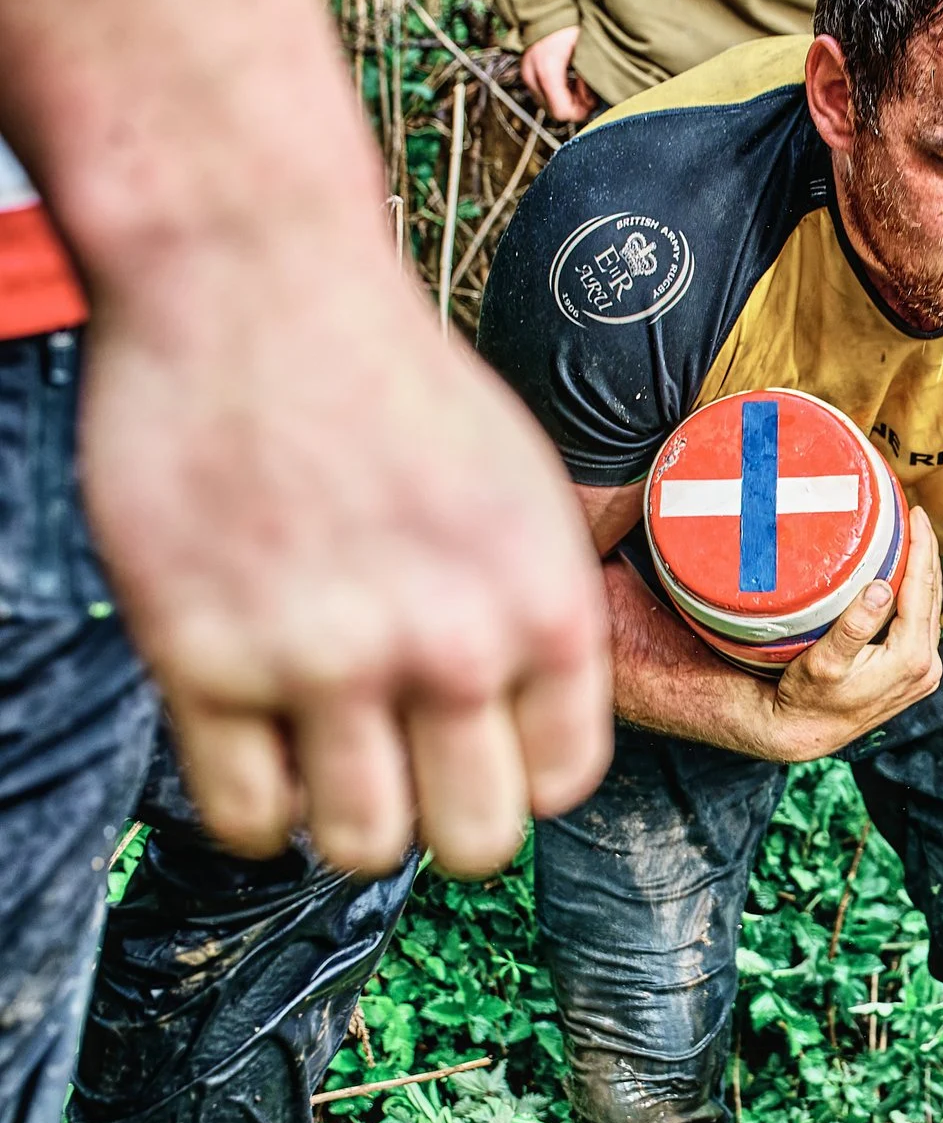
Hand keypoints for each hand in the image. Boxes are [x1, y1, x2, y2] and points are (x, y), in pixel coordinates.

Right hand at [82, 231, 611, 877]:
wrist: (254, 277)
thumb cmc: (391, 379)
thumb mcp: (522, 491)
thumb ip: (531, 613)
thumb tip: (530, 730)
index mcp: (546, 606)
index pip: (560, 781)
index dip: (512, 774)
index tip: (472, 744)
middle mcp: (452, 645)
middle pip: (472, 841)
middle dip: (436, 820)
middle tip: (399, 772)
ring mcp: (325, 656)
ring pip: (359, 845)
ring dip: (343, 820)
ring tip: (325, 756)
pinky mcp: (202, 657)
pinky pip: (247, 816)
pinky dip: (255, 809)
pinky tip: (256, 750)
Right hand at [520, 26, 595, 123]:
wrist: (549, 8)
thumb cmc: (571, 26)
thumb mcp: (587, 50)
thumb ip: (589, 79)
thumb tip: (590, 103)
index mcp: (547, 69)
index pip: (561, 112)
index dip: (581, 111)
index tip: (592, 97)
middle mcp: (532, 74)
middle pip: (554, 112)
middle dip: (574, 106)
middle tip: (587, 89)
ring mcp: (526, 74)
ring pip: (548, 105)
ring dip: (566, 100)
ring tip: (578, 82)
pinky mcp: (526, 74)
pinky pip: (543, 95)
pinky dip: (558, 93)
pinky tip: (569, 80)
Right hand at [763, 506, 942, 759]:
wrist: (805, 733)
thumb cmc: (808, 697)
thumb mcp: (825, 661)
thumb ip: (854, 626)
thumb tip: (882, 587)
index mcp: (911, 659)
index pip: (922, 590)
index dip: (921, 548)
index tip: (916, 515)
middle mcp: (926, 667)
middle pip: (934, 596)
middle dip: (927, 553)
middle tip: (916, 515)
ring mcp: (924, 673)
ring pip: (931, 609)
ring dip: (924, 572)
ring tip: (915, 537)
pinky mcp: (916, 674)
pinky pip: (923, 623)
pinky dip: (918, 595)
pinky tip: (908, 576)